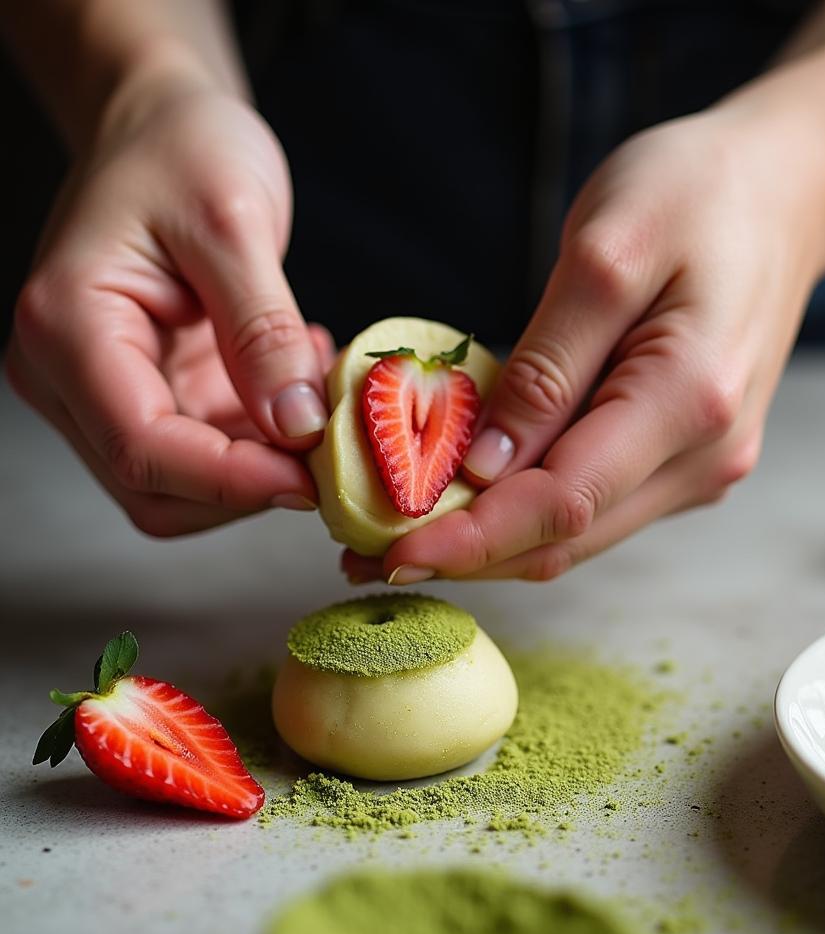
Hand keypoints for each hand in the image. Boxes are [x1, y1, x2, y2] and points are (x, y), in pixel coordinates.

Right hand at [6, 86, 331, 535]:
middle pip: (154, 488)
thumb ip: (263, 331)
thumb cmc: (183, 150)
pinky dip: (260, 443)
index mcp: (69, 326)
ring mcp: (101, 390)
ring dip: (259, 468)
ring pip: (180, 487)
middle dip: (247, 485)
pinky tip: (295, 387)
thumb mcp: (234, 225)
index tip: (313, 478)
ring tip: (314, 399)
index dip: (231, 479)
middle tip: (328, 448)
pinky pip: (205, 452)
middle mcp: (66, 373)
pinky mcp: (146, 392)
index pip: (141, 447)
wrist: (162, 125)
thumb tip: (299, 425)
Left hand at [344, 104, 824, 582]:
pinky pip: (596, 505)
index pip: (564, 504)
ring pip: (579, 535)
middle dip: (466, 554)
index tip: (387, 550)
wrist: (785, 190)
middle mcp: (703, 458)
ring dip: (491, 541)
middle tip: (368, 549)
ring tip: (403, 527)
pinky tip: (473, 493)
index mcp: (688, 402)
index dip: (471, 539)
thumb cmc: (697, 193)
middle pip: (567, 540)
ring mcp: (700, 467)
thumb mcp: (607, 251)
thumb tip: (484, 466)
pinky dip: (527, 510)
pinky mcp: (685, 461)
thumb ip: (547, 365)